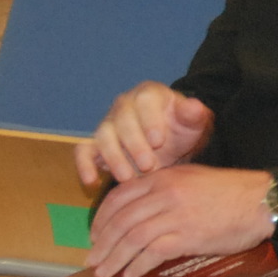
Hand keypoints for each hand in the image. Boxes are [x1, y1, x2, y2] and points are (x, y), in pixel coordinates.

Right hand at [77, 82, 214, 186]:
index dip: (149, 120)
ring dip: (114, 157)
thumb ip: (194, 115)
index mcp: (149, 94)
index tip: (159, 141)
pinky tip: (91, 182)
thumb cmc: (182, 130)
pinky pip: (83, 152)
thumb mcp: (194, 123)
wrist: (172, 146)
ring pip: (103, 136)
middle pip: (122, 120)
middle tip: (149, 166)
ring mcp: (108, 124)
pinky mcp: (96, 144)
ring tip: (128, 177)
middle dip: (134, 144)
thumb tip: (194, 107)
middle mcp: (124, 106)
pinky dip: (84, 166)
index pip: (145, 101)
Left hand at [85, 165, 277, 276]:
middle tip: (93, 258)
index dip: (101, 218)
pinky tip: (131, 274)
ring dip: (114, 257)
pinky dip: (137, 265)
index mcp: (164, 177)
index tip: (95, 234)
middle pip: (121, 220)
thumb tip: (142, 211)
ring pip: (132, 237)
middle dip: (102, 242)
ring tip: (104, 271)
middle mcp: (165, 193)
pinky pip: (153, 252)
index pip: (119, 196)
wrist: (262, 200)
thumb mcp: (193, 179)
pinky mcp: (188, 236)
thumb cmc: (232, 192)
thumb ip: (166, 190)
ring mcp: (176, 215)